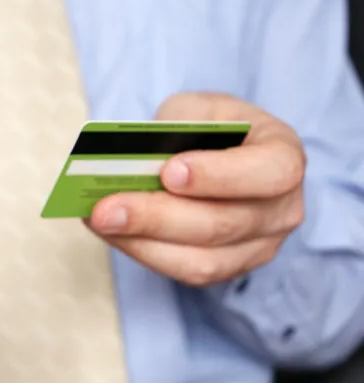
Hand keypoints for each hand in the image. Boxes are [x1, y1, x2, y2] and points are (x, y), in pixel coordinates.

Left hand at [86, 92, 305, 286]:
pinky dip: (141, 252)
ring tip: (98, 221)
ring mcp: (258, 248)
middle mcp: (281, 210)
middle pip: (221, 225)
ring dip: (141, 242)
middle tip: (105, 208)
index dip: (219, 175)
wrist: (220, 157)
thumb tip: (132, 160)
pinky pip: (183, 272)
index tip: (168, 171)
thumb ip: (175, 127)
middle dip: (155, 217)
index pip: (268, 173)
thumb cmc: (210, 129)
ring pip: (200, 261)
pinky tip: (109, 231)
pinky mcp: (227, 269)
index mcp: (284, 158)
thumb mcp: (198, 110)